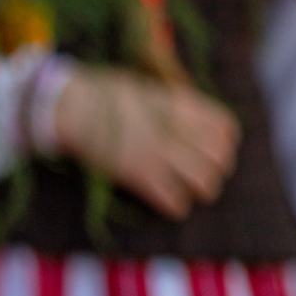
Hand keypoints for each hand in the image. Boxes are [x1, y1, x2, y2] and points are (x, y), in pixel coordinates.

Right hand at [51, 68, 238, 218]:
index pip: (226, 128)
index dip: (226, 142)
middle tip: (202, 173)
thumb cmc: (102, 94)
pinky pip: (175, 201)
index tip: (213, 148)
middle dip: (216, 169)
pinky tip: (166, 201)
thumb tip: (189, 116)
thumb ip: (172, 104)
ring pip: (205, 182)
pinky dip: (176, 206)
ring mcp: (158, 154)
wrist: (70, 107)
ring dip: (200, 189)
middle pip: (220, 158)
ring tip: (187, 189)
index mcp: (179, 106)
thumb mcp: (146, 89)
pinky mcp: (139, 176)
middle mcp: (175, 130)